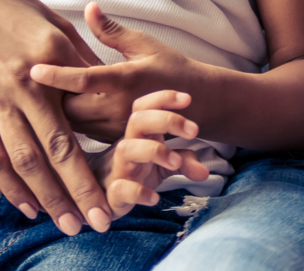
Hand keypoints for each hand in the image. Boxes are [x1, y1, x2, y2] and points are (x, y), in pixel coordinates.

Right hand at [0, 0, 113, 233]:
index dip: (99, 157)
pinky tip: (27, 204)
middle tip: (100, 222)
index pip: (80, 121)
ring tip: (67, 224)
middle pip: (54, 152)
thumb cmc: (6, 2)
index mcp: (51, 61)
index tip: (122, 182)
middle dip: (78, 191)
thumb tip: (102, 84)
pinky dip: (9, 183)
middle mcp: (23, 87)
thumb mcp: (52, 22)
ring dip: (46, 197)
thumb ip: (78, 57)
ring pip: (22, 161)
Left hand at [30, 2, 197, 142]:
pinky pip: (84, 133)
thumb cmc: (169, 67)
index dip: (56, 75)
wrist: (198, 103)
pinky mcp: (116, 139)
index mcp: (126, 79)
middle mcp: (120, 107)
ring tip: (49, 93)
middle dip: (51, 98)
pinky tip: (68, 106)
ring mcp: (117, 127)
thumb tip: (89, 6)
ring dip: (60, 111)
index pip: (83, 79)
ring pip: (72, 125)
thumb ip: (111, 30)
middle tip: (41, 81)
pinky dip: (73, 121)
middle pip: (68, 108)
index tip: (32, 69)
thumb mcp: (144, 44)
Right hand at [97, 90, 209, 218]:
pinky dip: (138, 192)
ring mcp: (117, 170)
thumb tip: (204, 172)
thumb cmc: (132, 176)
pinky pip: (120, 189)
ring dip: (155, 151)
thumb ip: (183, 161)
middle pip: (137, 121)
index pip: (144, 107)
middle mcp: (126, 148)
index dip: (163, 98)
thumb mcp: (161, 166)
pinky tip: (155, 197)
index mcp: (139, 136)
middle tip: (193, 130)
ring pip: (126, 150)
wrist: (98, 204)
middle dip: (166, 119)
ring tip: (176, 162)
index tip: (187, 98)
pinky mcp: (112, 196)